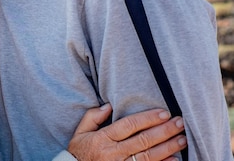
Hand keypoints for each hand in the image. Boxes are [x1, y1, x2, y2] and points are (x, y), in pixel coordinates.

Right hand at [67, 104, 186, 160]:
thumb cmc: (79, 152)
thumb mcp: (80, 132)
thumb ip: (93, 117)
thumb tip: (109, 105)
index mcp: (103, 138)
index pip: (129, 125)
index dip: (147, 118)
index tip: (163, 113)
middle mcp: (113, 153)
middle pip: (143, 140)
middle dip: (164, 131)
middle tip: (180, 123)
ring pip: (149, 156)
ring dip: (168, 147)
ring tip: (183, 139)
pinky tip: (175, 159)